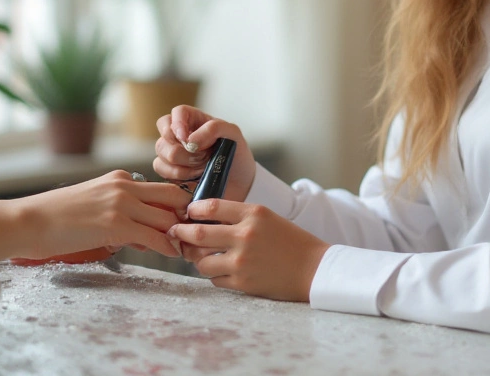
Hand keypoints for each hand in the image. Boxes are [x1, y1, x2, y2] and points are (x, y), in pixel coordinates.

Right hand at [13, 170, 190, 259]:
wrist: (28, 221)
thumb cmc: (56, 218)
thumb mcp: (93, 204)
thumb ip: (120, 213)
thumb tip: (143, 235)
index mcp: (118, 178)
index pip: (161, 188)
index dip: (177, 206)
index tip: (183, 222)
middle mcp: (124, 185)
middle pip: (174, 196)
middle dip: (187, 215)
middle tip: (191, 234)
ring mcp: (121, 203)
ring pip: (168, 216)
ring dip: (180, 234)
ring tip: (185, 249)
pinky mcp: (115, 224)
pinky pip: (155, 236)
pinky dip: (168, 247)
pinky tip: (171, 254)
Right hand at [152, 105, 255, 201]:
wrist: (240, 182)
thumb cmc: (236, 153)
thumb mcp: (232, 134)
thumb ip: (213, 128)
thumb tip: (189, 140)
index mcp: (195, 120)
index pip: (178, 113)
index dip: (178, 124)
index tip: (186, 139)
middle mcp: (180, 135)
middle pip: (165, 137)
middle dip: (184, 152)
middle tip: (204, 158)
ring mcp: (173, 153)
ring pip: (161, 155)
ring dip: (183, 165)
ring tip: (202, 169)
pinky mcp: (170, 172)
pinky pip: (161, 170)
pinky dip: (178, 176)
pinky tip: (194, 178)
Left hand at [168, 199, 329, 301]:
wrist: (314, 269)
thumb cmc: (292, 242)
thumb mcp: (267, 218)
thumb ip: (239, 216)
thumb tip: (204, 218)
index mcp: (253, 213)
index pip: (210, 206)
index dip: (193, 210)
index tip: (187, 213)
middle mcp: (245, 235)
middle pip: (198, 233)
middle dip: (181, 233)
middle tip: (175, 233)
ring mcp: (242, 261)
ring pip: (201, 261)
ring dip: (197, 258)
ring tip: (199, 256)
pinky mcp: (243, 282)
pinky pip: (214, 279)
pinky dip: (214, 274)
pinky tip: (220, 270)